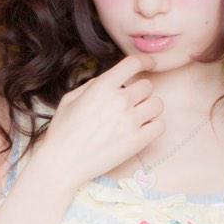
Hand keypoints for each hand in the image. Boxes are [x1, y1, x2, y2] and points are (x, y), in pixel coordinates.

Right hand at [38, 55, 164, 188]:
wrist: (62, 163)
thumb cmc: (63, 131)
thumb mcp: (71, 99)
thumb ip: (93, 84)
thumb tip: (112, 80)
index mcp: (102, 86)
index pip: (133, 63)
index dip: (145, 61)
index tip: (150, 65)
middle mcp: (119, 100)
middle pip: (148, 86)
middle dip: (141, 93)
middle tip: (131, 104)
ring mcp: (130, 121)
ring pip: (158, 104)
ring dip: (149, 109)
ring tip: (137, 118)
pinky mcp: (137, 142)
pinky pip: (160, 126)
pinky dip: (154, 127)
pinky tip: (142, 131)